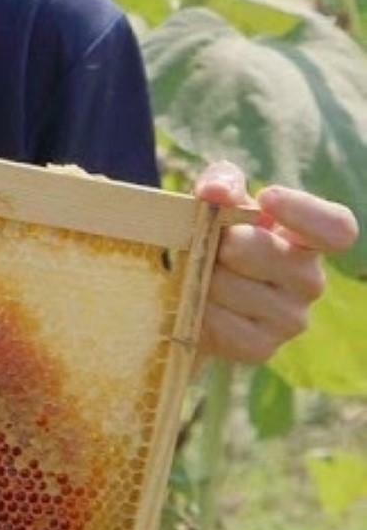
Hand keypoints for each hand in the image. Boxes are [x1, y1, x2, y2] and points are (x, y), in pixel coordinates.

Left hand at [195, 160, 359, 364]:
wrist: (191, 288)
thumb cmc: (215, 235)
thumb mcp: (217, 199)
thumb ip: (221, 181)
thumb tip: (216, 193)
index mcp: (306, 240)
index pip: (337, 228)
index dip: (306, 212)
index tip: (266, 197)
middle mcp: (308, 281)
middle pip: (260, 250)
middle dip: (221, 242)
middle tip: (209, 243)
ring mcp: (290, 319)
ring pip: (231, 286)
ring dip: (203, 274)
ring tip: (202, 272)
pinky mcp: (260, 348)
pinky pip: (219, 322)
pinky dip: (198, 306)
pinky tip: (200, 301)